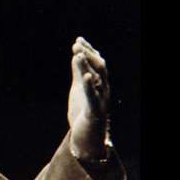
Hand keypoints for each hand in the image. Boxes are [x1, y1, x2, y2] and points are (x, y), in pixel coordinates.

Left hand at [67, 36, 110, 160]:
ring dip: (88, 66)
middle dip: (88, 54)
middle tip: (76, 45)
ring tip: (78, 55)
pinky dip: (89, 86)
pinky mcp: (95, 112)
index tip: (78, 40)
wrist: (87, 139)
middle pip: (100, 67)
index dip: (89, 50)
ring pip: (98, 79)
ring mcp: (101, 100)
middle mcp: (103, 89)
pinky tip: (85, 76)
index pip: (97, 63)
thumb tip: (76, 55)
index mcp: (99, 83)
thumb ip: (78, 73)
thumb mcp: (78, 89)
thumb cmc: (83, 112)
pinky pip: (93, 97)